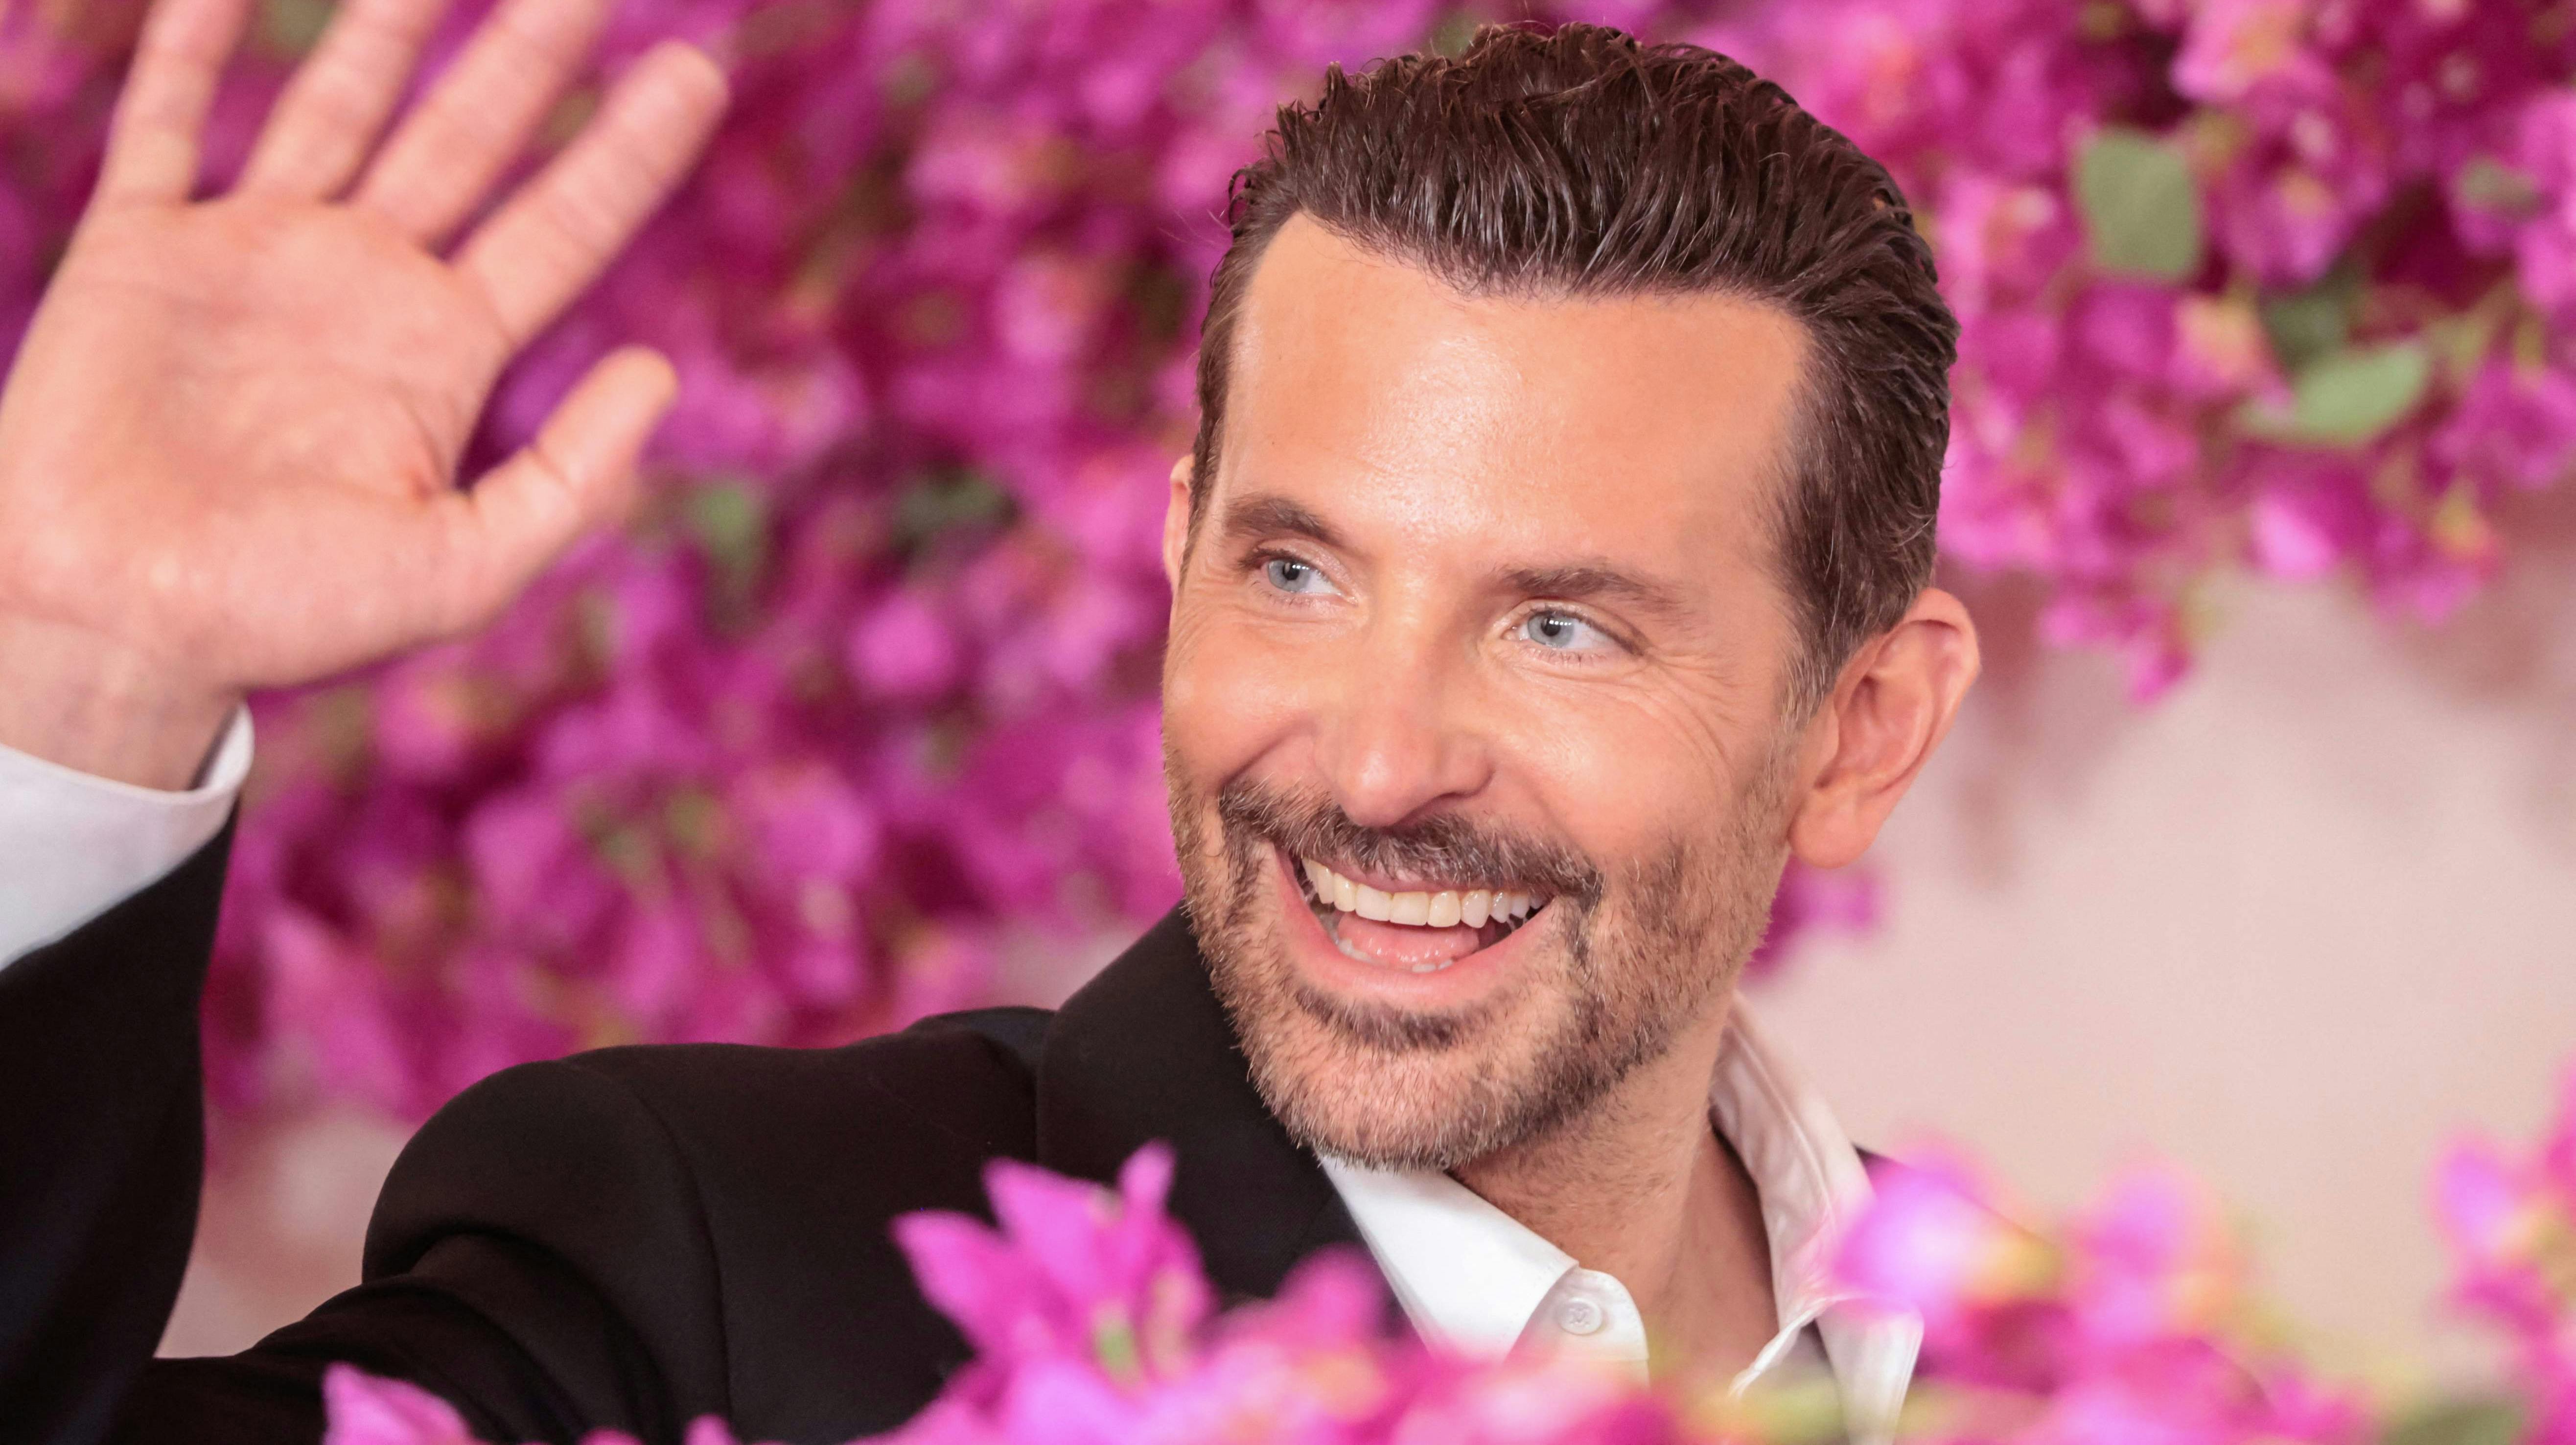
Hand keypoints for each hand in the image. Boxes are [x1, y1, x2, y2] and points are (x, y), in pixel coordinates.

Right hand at [0, 0, 727, 787]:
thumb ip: (569, 478)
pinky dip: (190, 49)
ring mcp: (252, 257)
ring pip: (338, 105)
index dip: (629, 151)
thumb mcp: (463, 568)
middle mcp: (361, 286)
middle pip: (469, 140)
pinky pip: (166, 127)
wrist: (120, 626)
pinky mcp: (138, 252)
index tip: (696, 73)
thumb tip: (659, 370)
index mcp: (443, 354)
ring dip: (389, 26)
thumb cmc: (285, 615)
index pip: (561, 225)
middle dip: (528, 56)